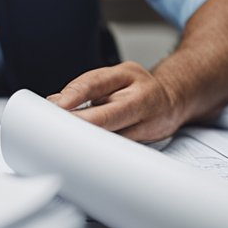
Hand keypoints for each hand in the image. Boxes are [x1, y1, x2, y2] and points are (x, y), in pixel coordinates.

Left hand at [47, 61, 184, 142]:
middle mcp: (140, 98)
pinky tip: (89, 152)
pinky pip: (120, 149)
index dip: (74, 96)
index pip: (96, 83)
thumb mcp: (114, 77)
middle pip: (106, 116)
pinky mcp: (147, 142)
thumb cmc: (136, 88)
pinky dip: (102, 151)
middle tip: (58, 130)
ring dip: (90, 141)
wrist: (172, 100)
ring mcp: (147, 122)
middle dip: (81, 124)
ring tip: (70, 143)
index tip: (55, 106)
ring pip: (113, 137)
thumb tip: (55, 102)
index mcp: (127, 75)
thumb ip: (86, 87)